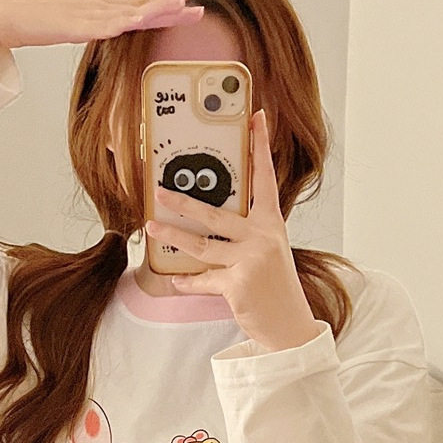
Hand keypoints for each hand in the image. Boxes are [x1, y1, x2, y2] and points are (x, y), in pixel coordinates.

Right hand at [0, 0, 204, 72]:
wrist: (18, 18)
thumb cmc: (43, 14)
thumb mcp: (69, 0)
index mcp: (105, 6)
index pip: (141, 3)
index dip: (165, 1)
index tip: (188, 0)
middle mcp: (103, 7)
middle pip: (143, 6)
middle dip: (171, 7)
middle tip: (197, 8)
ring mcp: (93, 16)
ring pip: (131, 12)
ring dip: (156, 10)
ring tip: (178, 9)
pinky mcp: (80, 26)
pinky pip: (107, 25)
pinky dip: (124, 23)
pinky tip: (139, 21)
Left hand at [145, 109, 322, 351]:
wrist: (290, 325)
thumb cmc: (276, 287)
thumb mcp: (269, 251)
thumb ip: (246, 233)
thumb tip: (210, 219)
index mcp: (272, 224)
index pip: (264, 178)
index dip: (260, 146)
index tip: (255, 117)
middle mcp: (262, 238)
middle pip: (216, 214)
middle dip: (183, 202)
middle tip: (158, 190)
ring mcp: (250, 261)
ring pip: (202, 246)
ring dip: (173, 238)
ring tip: (152, 229)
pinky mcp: (238, 285)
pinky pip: (203, 280)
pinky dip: (187, 282)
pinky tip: (173, 280)